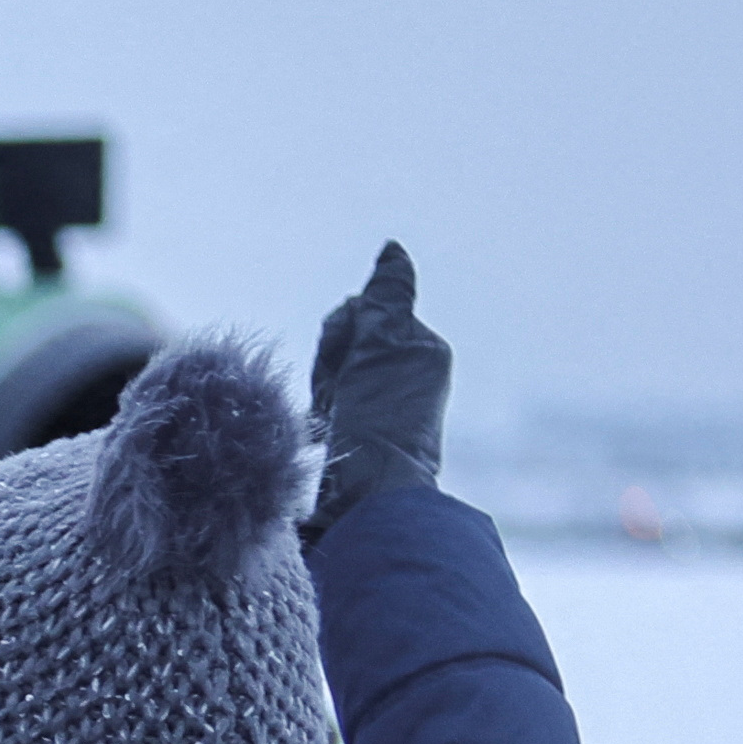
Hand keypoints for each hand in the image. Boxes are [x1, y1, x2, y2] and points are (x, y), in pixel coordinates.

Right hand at [305, 243, 449, 542]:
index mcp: (423, 350)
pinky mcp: (361, 438)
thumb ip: (386, 296)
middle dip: (331, 363)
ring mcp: (383, 409)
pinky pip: (326, 408)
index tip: (349, 362)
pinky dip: (319, 417)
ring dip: (323, 392)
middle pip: (345, 345)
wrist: (369, 494)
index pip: (362, 315)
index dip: (343, 334)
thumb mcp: (383, 343)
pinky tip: (323, 434)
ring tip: (332, 418)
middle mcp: (408, 377)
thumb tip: (393, 249)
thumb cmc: (381, 417)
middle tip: (339, 394)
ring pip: (331, 376)